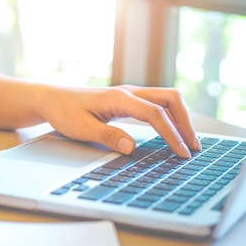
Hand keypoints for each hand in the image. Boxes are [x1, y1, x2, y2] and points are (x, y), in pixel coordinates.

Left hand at [37, 85, 201, 157]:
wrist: (52, 98)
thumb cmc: (64, 112)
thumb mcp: (81, 129)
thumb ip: (107, 137)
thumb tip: (132, 147)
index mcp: (119, 98)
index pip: (155, 114)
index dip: (171, 134)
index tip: (181, 153)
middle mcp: (129, 92)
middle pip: (171, 99)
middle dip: (186, 123)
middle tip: (193, 147)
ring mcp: (130, 94)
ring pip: (167, 98)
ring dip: (181, 118)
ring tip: (189, 142)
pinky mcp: (129, 100)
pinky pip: (158, 103)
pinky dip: (171, 116)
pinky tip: (174, 132)